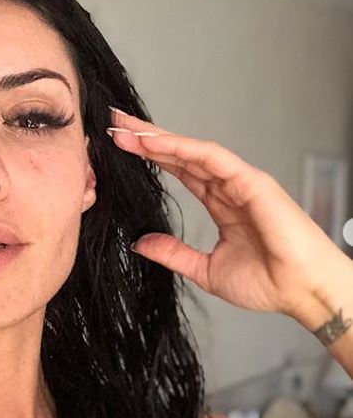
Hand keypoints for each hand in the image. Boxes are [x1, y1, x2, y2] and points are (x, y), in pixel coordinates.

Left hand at [107, 107, 348, 321]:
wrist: (301, 293)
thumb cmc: (268, 282)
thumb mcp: (205, 269)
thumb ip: (173, 253)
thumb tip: (140, 243)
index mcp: (220, 203)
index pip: (178, 170)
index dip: (150, 156)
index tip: (121, 146)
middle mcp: (228, 187)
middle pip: (180, 154)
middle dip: (147, 138)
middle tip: (115, 124)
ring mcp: (239, 181)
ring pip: (191, 150)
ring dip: (158, 139)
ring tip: (126, 130)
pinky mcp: (252, 181)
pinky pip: (212, 158)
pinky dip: (183, 148)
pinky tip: (157, 143)